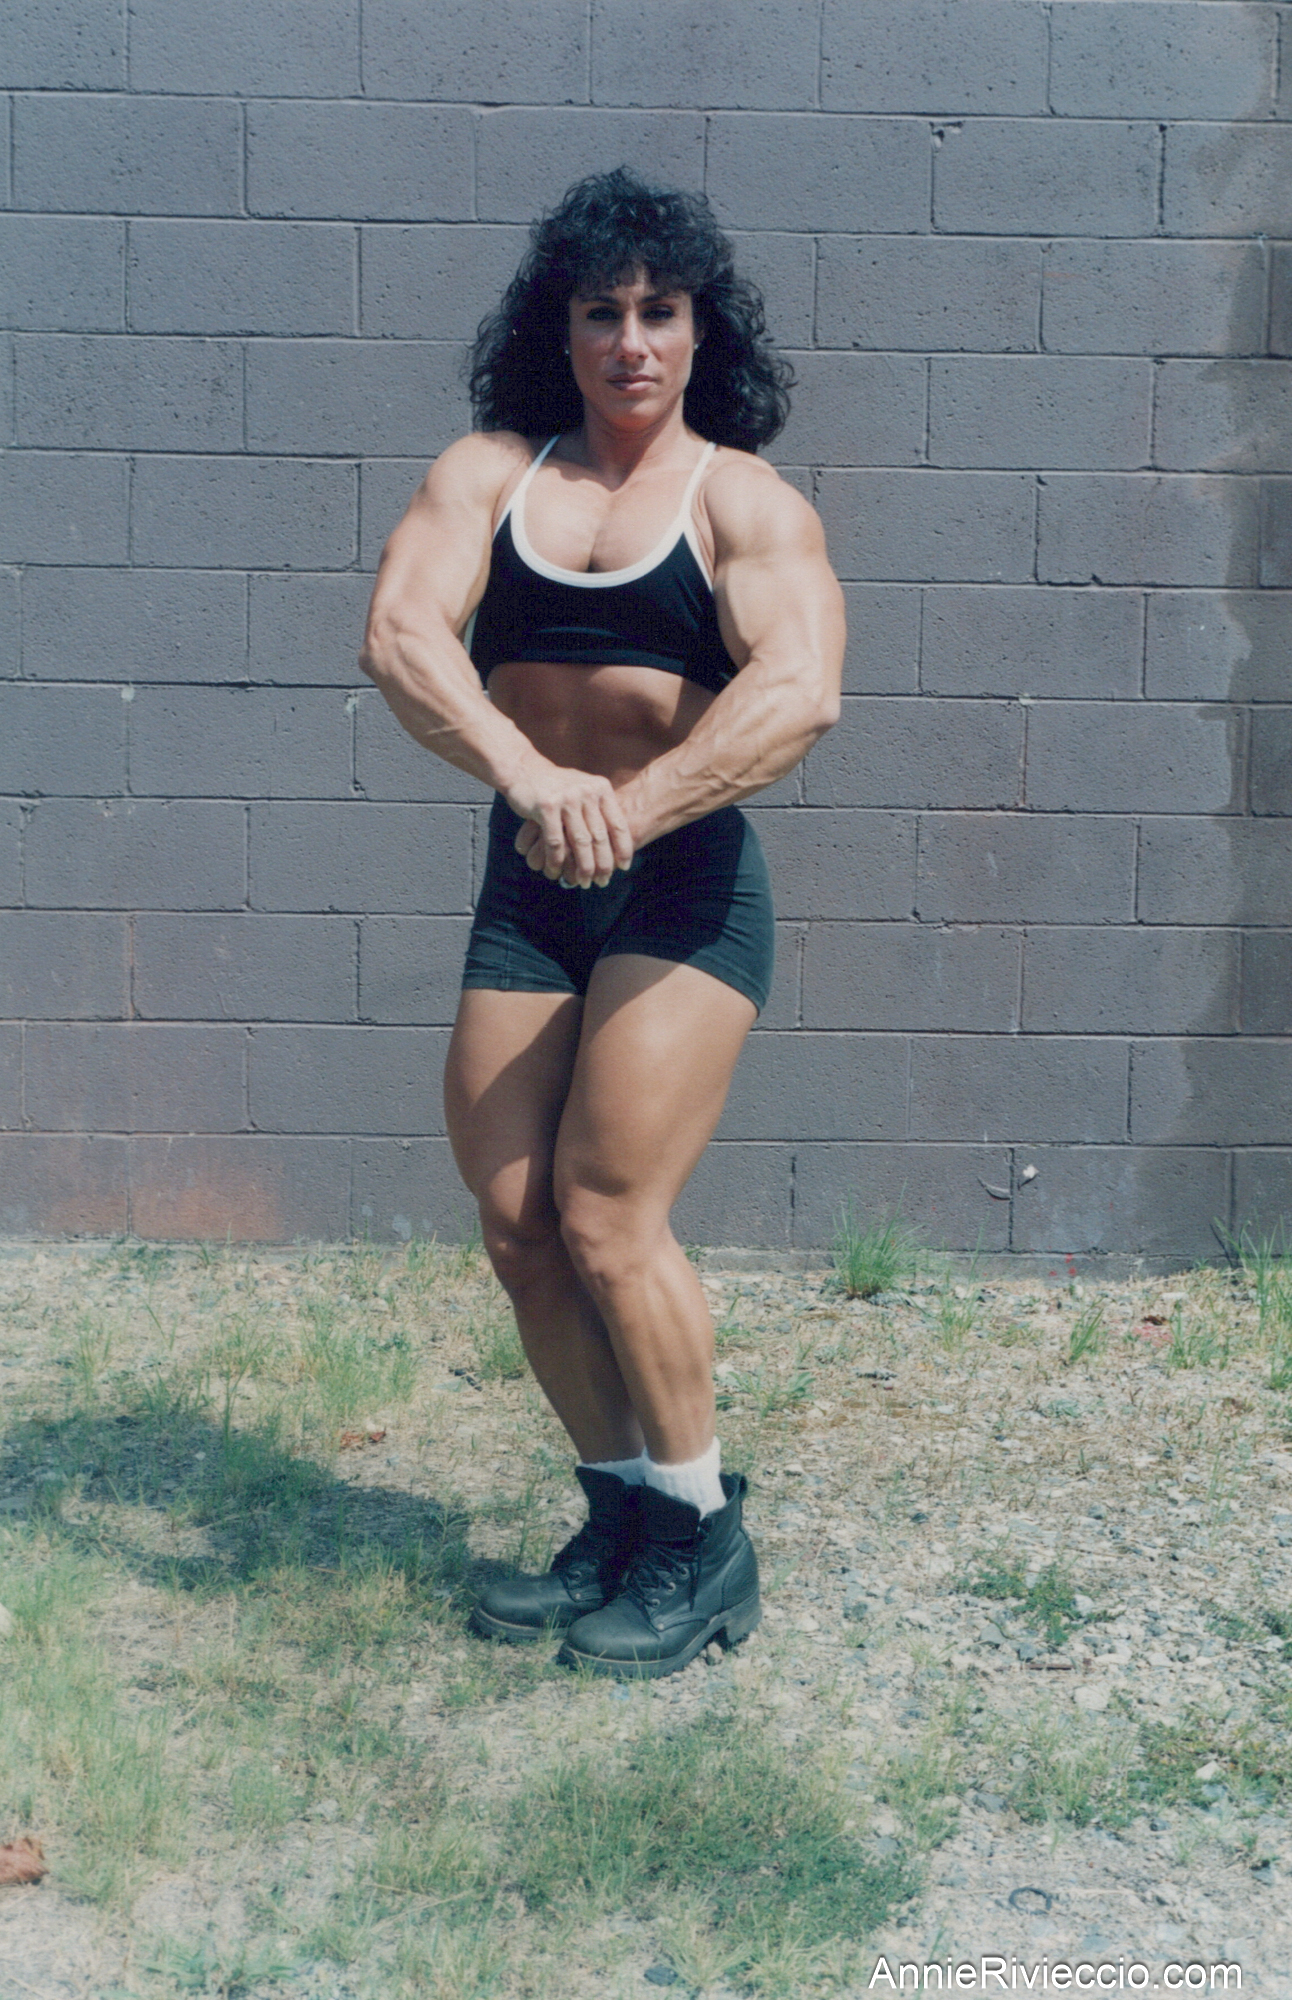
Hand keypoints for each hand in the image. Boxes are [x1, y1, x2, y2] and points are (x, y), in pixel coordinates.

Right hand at [505, 762, 633, 886]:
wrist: (523, 769)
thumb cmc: (556, 785)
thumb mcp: (583, 789)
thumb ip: (599, 808)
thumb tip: (616, 839)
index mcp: (600, 788)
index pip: (618, 824)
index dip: (622, 849)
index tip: (623, 867)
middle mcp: (587, 792)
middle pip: (600, 837)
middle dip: (603, 864)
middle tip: (602, 882)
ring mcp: (567, 799)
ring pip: (580, 843)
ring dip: (583, 867)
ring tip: (584, 882)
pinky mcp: (546, 807)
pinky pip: (555, 842)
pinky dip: (556, 861)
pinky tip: (556, 872)